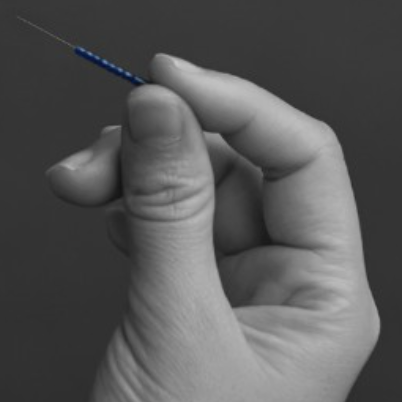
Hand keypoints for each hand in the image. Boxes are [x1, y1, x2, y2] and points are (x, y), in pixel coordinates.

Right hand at [46, 54, 378, 401]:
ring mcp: (232, 289)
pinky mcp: (184, 296)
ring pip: (188, 185)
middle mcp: (285, 283)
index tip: (164, 76)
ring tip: (78, 186)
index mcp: (324, 293)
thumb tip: (156, 105)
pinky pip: (159, 218)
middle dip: (161, 144)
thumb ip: (165, 206)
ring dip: (128, 171)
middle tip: (98, 152)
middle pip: (235, 164)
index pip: (302, 158)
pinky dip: (122, 201)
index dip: (236, 103)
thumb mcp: (174, 325)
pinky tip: (100, 212)